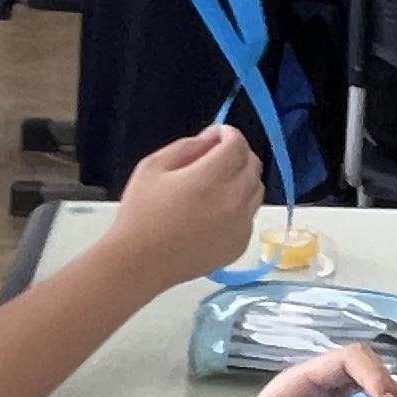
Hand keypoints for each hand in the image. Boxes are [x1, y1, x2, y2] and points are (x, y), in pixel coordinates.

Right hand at [103, 127, 265, 290]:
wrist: (140, 263)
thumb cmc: (140, 214)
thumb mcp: (153, 167)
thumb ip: (188, 145)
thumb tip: (213, 137)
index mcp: (209, 179)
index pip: (238, 145)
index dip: (228, 134)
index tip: (217, 135)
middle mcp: (232, 202)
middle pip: (253, 165)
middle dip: (237, 154)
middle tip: (215, 158)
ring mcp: (240, 226)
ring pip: (256, 190)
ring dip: (241, 180)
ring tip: (214, 186)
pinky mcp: (240, 244)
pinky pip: (249, 215)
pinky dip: (239, 206)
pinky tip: (213, 212)